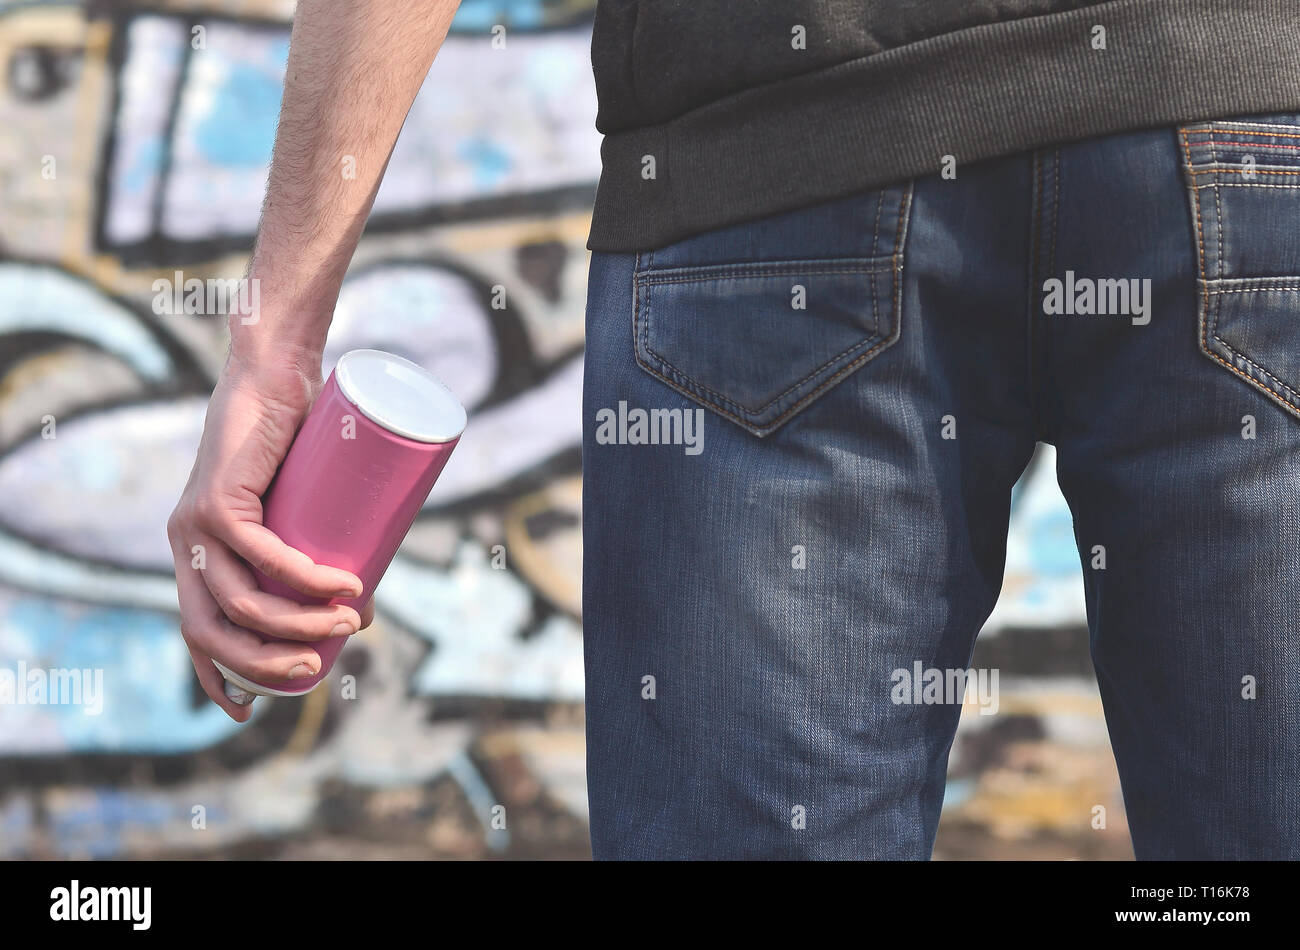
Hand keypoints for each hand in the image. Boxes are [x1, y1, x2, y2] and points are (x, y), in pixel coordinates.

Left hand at [167, 353, 373, 720]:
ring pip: (239, 599)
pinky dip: (302, 578)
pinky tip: (339, 587)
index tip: (250, 711)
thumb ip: (326, 558)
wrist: (275, 374)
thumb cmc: (300, 445)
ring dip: (296, 623)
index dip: (217, 679)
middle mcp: (185, 546)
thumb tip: (362, 615)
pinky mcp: (217, 500)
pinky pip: (258, 554)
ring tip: (352, 622)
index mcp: (197, 556)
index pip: (195, 634)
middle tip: (321, 664)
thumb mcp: (308, 515)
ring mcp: (195, 525)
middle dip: (266, 662)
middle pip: (212, 630)